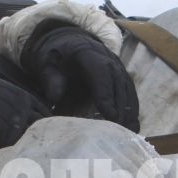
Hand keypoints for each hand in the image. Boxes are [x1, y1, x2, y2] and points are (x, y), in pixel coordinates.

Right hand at [0, 74, 52, 151]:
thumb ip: (6, 93)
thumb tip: (6, 97)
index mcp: (21, 96)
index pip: (41, 109)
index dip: (41, 116)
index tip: (40, 123)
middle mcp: (24, 110)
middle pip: (42, 123)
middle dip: (41, 130)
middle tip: (39, 139)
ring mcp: (18, 124)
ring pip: (34, 135)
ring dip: (31, 140)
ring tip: (30, 149)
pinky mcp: (8, 138)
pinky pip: (21, 144)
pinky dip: (21, 149)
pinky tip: (19, 154)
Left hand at [22, 23, 139, 130]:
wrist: (67, 44)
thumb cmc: (55, 57)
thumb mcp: (45, 63)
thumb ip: (50, 78)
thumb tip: (55, 98)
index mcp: (88, 52)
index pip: (101, 72)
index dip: (106, 93)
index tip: (109, 115)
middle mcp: (108, 58)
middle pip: (119, 82)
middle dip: (121, 107)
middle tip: (119, 130)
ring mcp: (117, 67)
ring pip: (128, 89)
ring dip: (130, 111)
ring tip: (128, 132)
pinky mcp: (121, 77)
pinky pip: (130, 93)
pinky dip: (132, 110)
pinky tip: (132, 127)